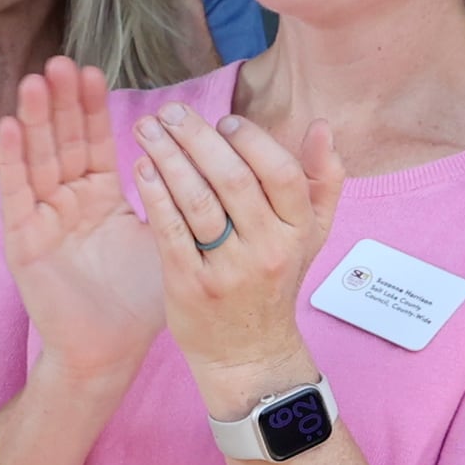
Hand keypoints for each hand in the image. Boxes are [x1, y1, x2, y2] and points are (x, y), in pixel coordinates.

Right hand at [0, 60, 165, 382]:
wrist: (110, 349)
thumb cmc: (139, 299)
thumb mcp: (165, 235)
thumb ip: (173, 194)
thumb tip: (206, 155)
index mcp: (99, 197)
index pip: (93, 142)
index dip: (90, 108)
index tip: (92, 71)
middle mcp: (67, 201)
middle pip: (61, 141)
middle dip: (60, 102)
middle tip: (61, 62)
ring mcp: (43, 218)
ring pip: (37, 158)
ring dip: (35, 119)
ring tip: (36, 81)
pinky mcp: (24, 239)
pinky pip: (17, 193)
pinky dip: (12, 160)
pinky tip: (9, 126)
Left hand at [132, 98, 345, 415]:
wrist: (249, 352)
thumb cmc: (274, 281)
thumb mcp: (311, 235)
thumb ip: (322, 180)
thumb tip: (321, 126)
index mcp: (298, 230)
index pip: (279, 173)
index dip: (251, 141)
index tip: (223, 121)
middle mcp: (267, 249)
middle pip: (233, 180)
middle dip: (198, 138)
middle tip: (170, 111)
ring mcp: (228, 269)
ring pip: (198, 201)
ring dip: (169, 158)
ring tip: (146, 129)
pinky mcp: (190, 286)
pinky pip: (170, 232)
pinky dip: (154, 196)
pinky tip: (142, 168)